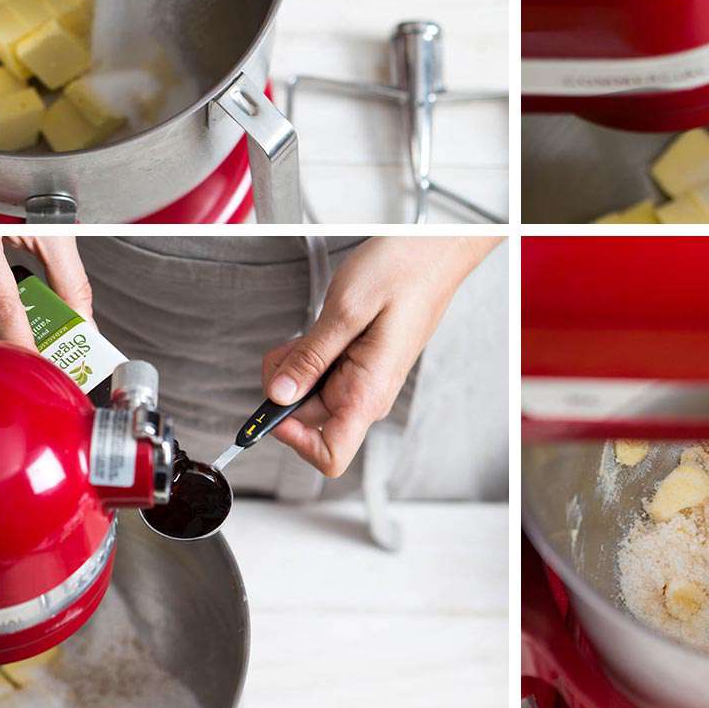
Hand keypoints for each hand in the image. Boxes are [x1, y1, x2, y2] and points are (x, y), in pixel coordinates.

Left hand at [261, 237, 496, 476]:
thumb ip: (310, 357)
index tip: (273, 407)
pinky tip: (316, 332)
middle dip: (285, 390)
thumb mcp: (347, 310)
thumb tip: (279, 395)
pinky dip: (309, 357)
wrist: (435, 252)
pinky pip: (326, 376)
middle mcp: (369, 393)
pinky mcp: (363, 365)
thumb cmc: (406, 272)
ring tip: (307, 334)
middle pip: (310, 421)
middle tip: (289, 349)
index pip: (330, 455)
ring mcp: (367, 380)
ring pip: (313, 396)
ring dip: (297, 370)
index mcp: (368, 390)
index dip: (292, 441)